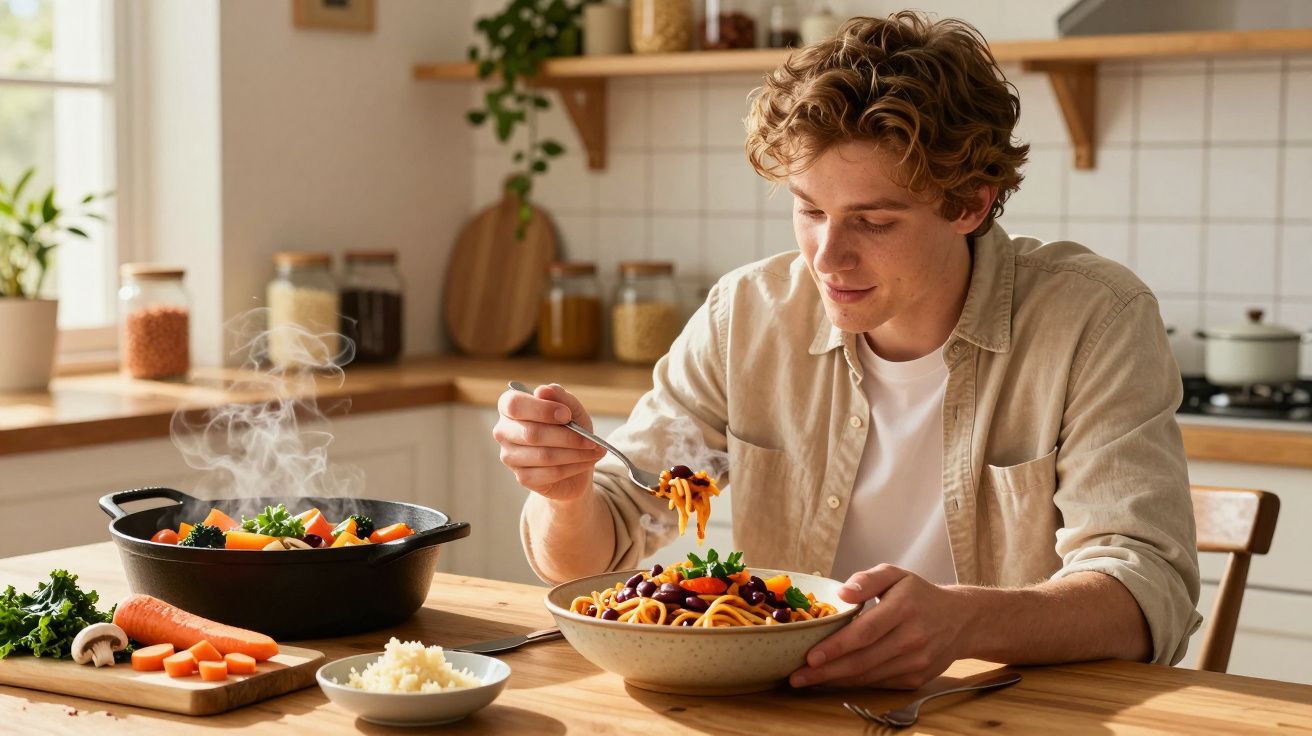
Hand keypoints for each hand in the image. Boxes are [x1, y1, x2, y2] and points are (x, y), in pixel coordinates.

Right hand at [493, 383, 606, 501]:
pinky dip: (573, 467)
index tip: (567, 415)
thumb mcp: (572, 409)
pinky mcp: (522, 477)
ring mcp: (510, 456)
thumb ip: (560, 397)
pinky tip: (586, 461)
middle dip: (566, 436)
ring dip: (575, 453)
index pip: (514, 405)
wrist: (574, 461)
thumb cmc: (568, 429)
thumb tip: (543, 390)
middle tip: (590, 439)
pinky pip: (550, 473)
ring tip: (594, 450)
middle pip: (531, 433)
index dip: (542, 410)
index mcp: (510, 406)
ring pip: (543, 455)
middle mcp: (503, 431)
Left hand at [789, 564, 972, 689]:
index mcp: (904, 607)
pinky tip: (834, 680)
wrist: (962, 620)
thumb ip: (866, 579)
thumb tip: (842, 594)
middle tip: (797, 676)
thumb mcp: (895, 574)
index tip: (810, 656)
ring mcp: (917, 661)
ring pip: (869, 676)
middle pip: (863, 660)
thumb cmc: (920, 595)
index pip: (865, 632)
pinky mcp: (917, 678)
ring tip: (808, 680)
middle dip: (826, 672)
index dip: (836, 647)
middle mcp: (913, 637)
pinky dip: (854, 684)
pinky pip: (879, 683)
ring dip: (836, 681)